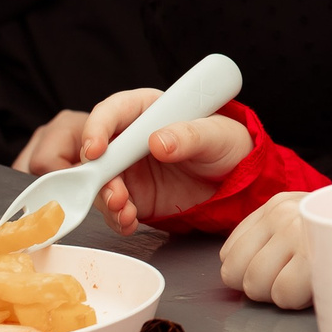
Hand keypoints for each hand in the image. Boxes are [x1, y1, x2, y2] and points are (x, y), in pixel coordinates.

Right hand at [12, 88, 252, 234]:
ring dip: (106, 200)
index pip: (112, 112)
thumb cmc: (225, 145)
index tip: (96, 149)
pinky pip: (114, 208)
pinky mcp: (134, 196)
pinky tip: (130, 222)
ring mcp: (128, 170)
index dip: (97, 128)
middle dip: (97, 174)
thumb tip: (157, 141)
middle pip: (96, 151)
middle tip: (115, 193)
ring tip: (126, 212)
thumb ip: (189, 135)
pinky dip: (117, 217)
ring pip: (100, 182)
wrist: (235, 181)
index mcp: (146, 110)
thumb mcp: (216, 135)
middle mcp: (129, 139)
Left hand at [219, 193, 311, 308]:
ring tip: (304, 284)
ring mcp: (295, 232)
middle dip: (258, 287)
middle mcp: (281, 214)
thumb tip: (238, 275)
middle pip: (235, 271)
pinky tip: (315, 287)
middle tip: (286, 283)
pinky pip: (283, 293)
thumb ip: (274, 239)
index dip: (247, 274)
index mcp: (275, 206)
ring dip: (279, 295)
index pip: (229, 252)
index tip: (274, 274)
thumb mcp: (309, 223)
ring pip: (255, 284)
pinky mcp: (313, 254)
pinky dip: (297, 300)